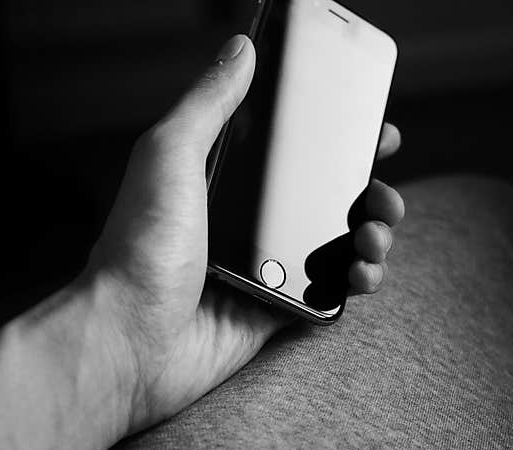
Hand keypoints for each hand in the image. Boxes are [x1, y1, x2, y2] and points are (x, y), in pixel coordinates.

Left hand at [89, 34, 404, 433]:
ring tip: (375, 233)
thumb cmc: (140, 248)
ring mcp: (260, 269)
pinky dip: (356, 282)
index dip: (335, 142)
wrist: (130, 338)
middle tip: (382, 193)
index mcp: (221, 183)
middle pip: (323, 199)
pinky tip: (363, 273)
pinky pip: (328, 293)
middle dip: (366, 192)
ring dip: (370, 234)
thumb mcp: (171, 155)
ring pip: (334, 245)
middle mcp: (243, 223)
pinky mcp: (272, 311)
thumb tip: (241, 48)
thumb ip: (209, 103)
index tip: (372, 133)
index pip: (291, 154)